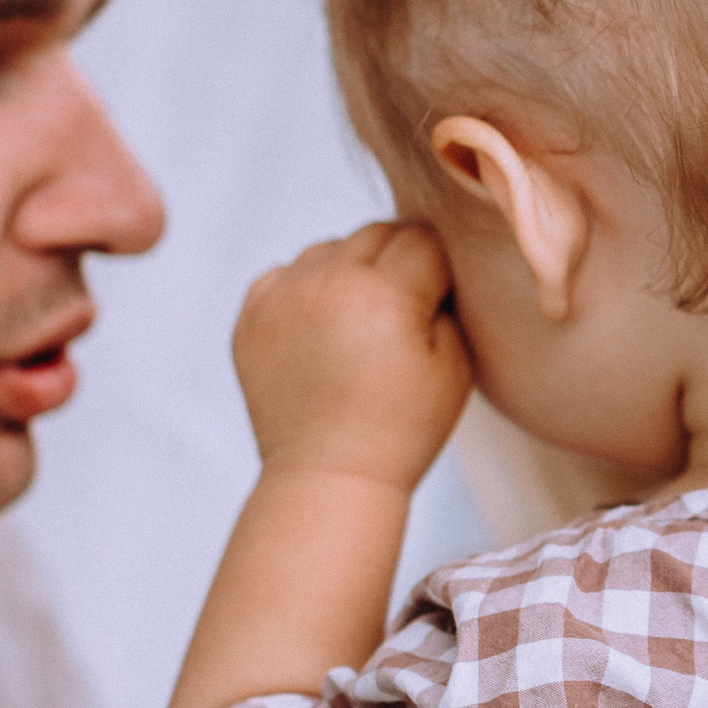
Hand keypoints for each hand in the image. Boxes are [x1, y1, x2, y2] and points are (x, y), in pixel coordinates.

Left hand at [234, 221, 471, 492]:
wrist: (330, 475)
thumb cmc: (400, 429)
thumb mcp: (456, 365)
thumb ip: (448, 302)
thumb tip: (431, 268)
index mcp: (386, 294)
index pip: (423, 239)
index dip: (438, 270)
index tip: (436, 303)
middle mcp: (329, 284)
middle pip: (377, 233)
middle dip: (397, 262)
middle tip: (400, 314)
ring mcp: (283, 296)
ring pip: (330, 248)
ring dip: (350, 271)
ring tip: (359, 323)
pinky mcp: (252, 314)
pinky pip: (287, 272)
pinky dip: (306, 289)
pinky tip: (321, 328)